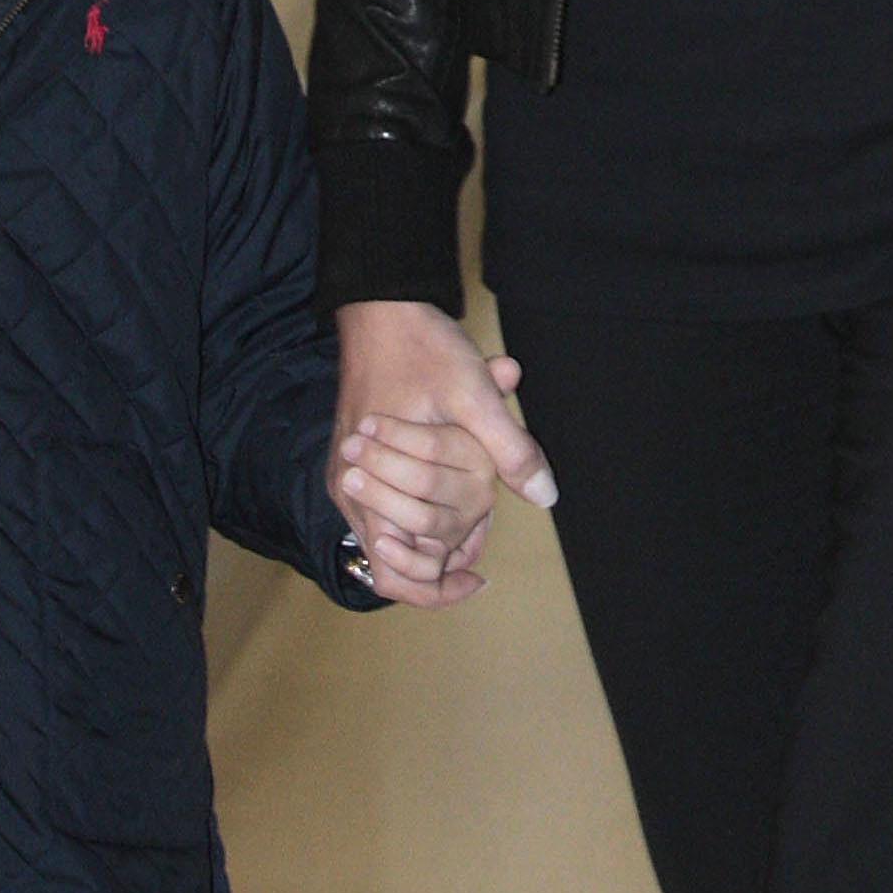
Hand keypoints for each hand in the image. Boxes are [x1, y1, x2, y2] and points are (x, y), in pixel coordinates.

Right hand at [329, 299, 556, 608]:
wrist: (381, 304)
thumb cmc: (422, 347)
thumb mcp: (475, 394)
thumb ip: (510, 448)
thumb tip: (546, 495)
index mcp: (371, 480)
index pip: (396, 570)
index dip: (438, 588)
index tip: (477, 579)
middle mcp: (349, 486)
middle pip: (390, 562)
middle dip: (436, 562)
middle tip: (477, 556)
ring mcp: (346, 473)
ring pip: (385, 536)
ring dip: (424, 537)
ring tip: (468, 530)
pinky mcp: (351, 458)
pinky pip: (379, 508)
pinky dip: (412, 513)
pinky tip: (446, 499)